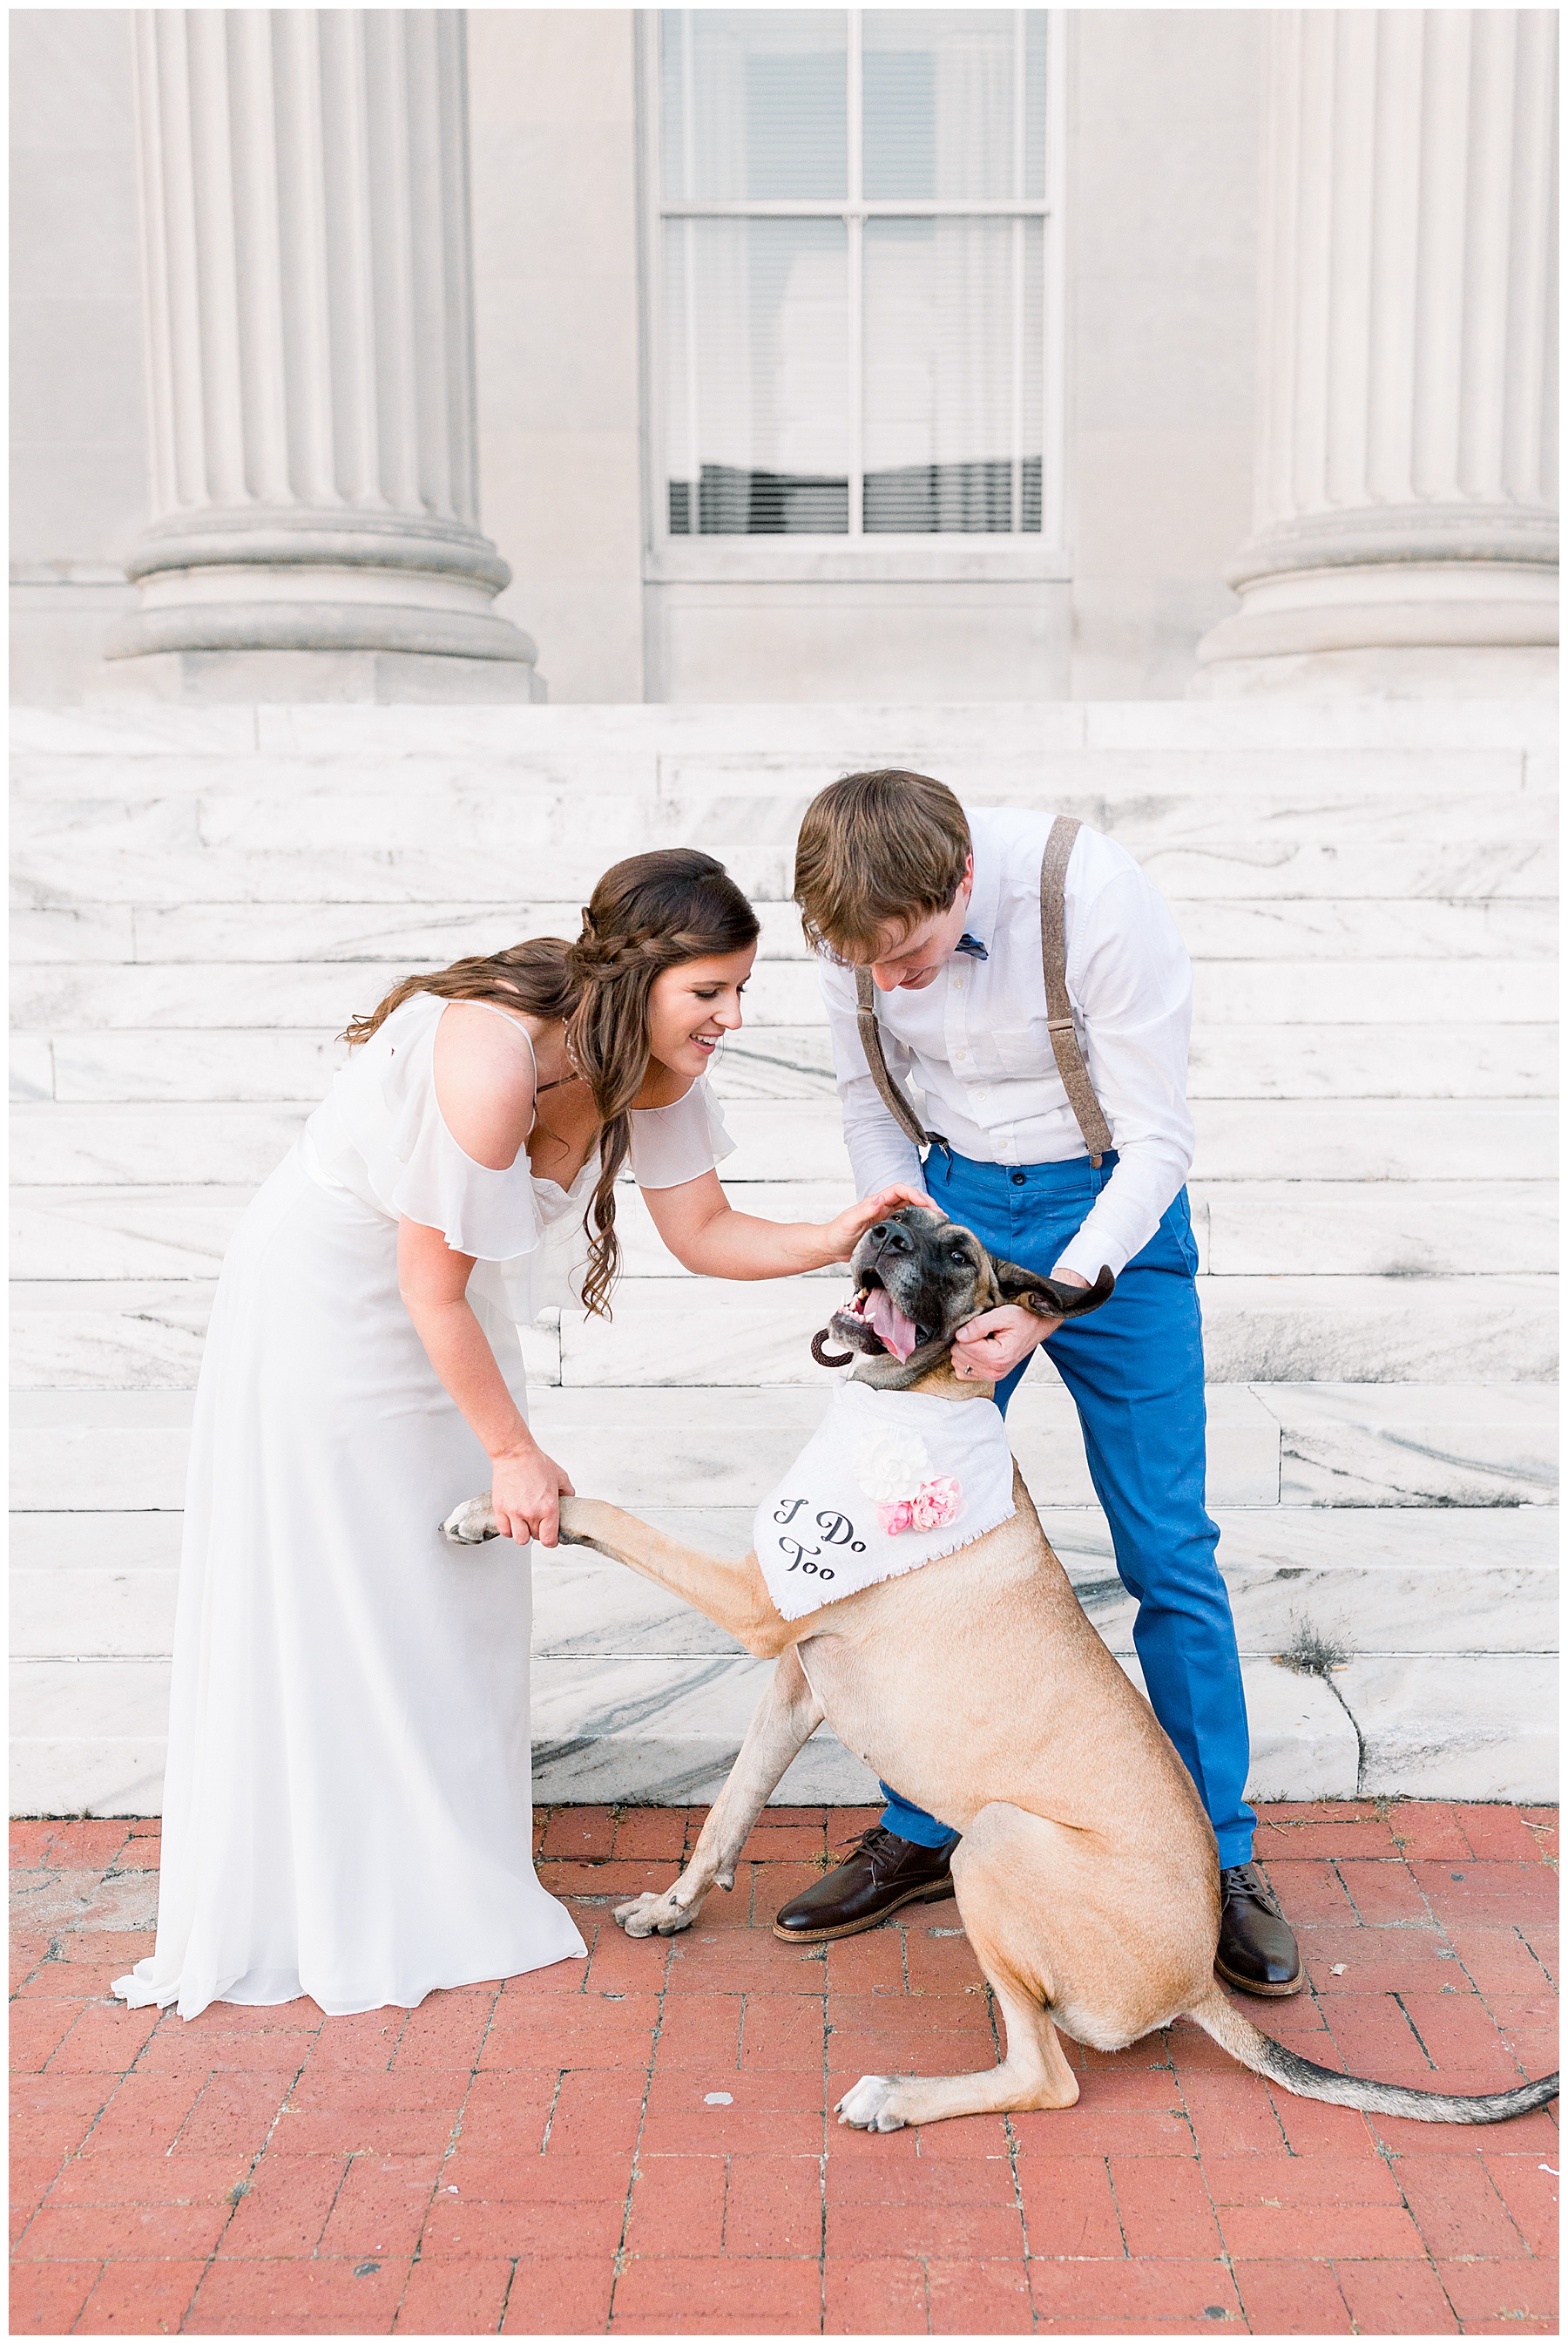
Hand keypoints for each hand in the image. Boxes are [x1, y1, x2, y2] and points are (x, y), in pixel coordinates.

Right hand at [489, 1440, 575, 1546]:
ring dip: (523, 1533)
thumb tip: (569, 1502)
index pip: (549, 1540)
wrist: (515, 1454)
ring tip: (524, 1522)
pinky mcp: (500, 1509)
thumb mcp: (561, 1477)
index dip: (551, 1541)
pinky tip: (513, 1520)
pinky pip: (504, 1531)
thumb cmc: (536, 1463)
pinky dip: (509, 1528)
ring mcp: (514, 1512)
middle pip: (535, 1538)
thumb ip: (568, 1493)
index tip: (550, 1537)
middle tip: (538, 1522)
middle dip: (538, 1532)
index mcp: (548, 1508)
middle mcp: (531, 1513)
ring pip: (519, 1539)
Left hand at [820, 1184, 930, 1264]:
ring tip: (939, 1222)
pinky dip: (919, 1225)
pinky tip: (927, 1233)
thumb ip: (864, 1210)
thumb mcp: (850, 1221)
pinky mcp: (889, 1231)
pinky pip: (908, 1224)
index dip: (915, 1194)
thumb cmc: (837, 1233)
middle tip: (940, 1215)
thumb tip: (880, 1199)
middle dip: (927, 1203)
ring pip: (912, 1210)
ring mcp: (888, 1219)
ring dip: (926, 1214)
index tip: (927, 1204)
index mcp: (877, 1201)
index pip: (900, 1190)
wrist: (831, 1247)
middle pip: (911, 1198)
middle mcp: (884, 1207)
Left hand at [951, 1269, 1089, 1383]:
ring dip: (966, 1350)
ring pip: (958, 1364)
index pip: (962, 1345)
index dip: (967, 1331)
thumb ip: (978, 1325)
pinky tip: (979, 1349)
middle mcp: (994, 1371)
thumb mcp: (1002, 1314)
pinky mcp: (990, 1376)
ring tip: (983, 1340)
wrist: (1038, 1326)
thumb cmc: (1023, 1318)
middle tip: (984, 1333)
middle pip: (958, 1355)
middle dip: (966, 1341)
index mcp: (997, 1358)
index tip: (982, 1326)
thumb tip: (959, 1336)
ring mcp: (992, 1376)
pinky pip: (964, 1372)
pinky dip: (967, 1360)